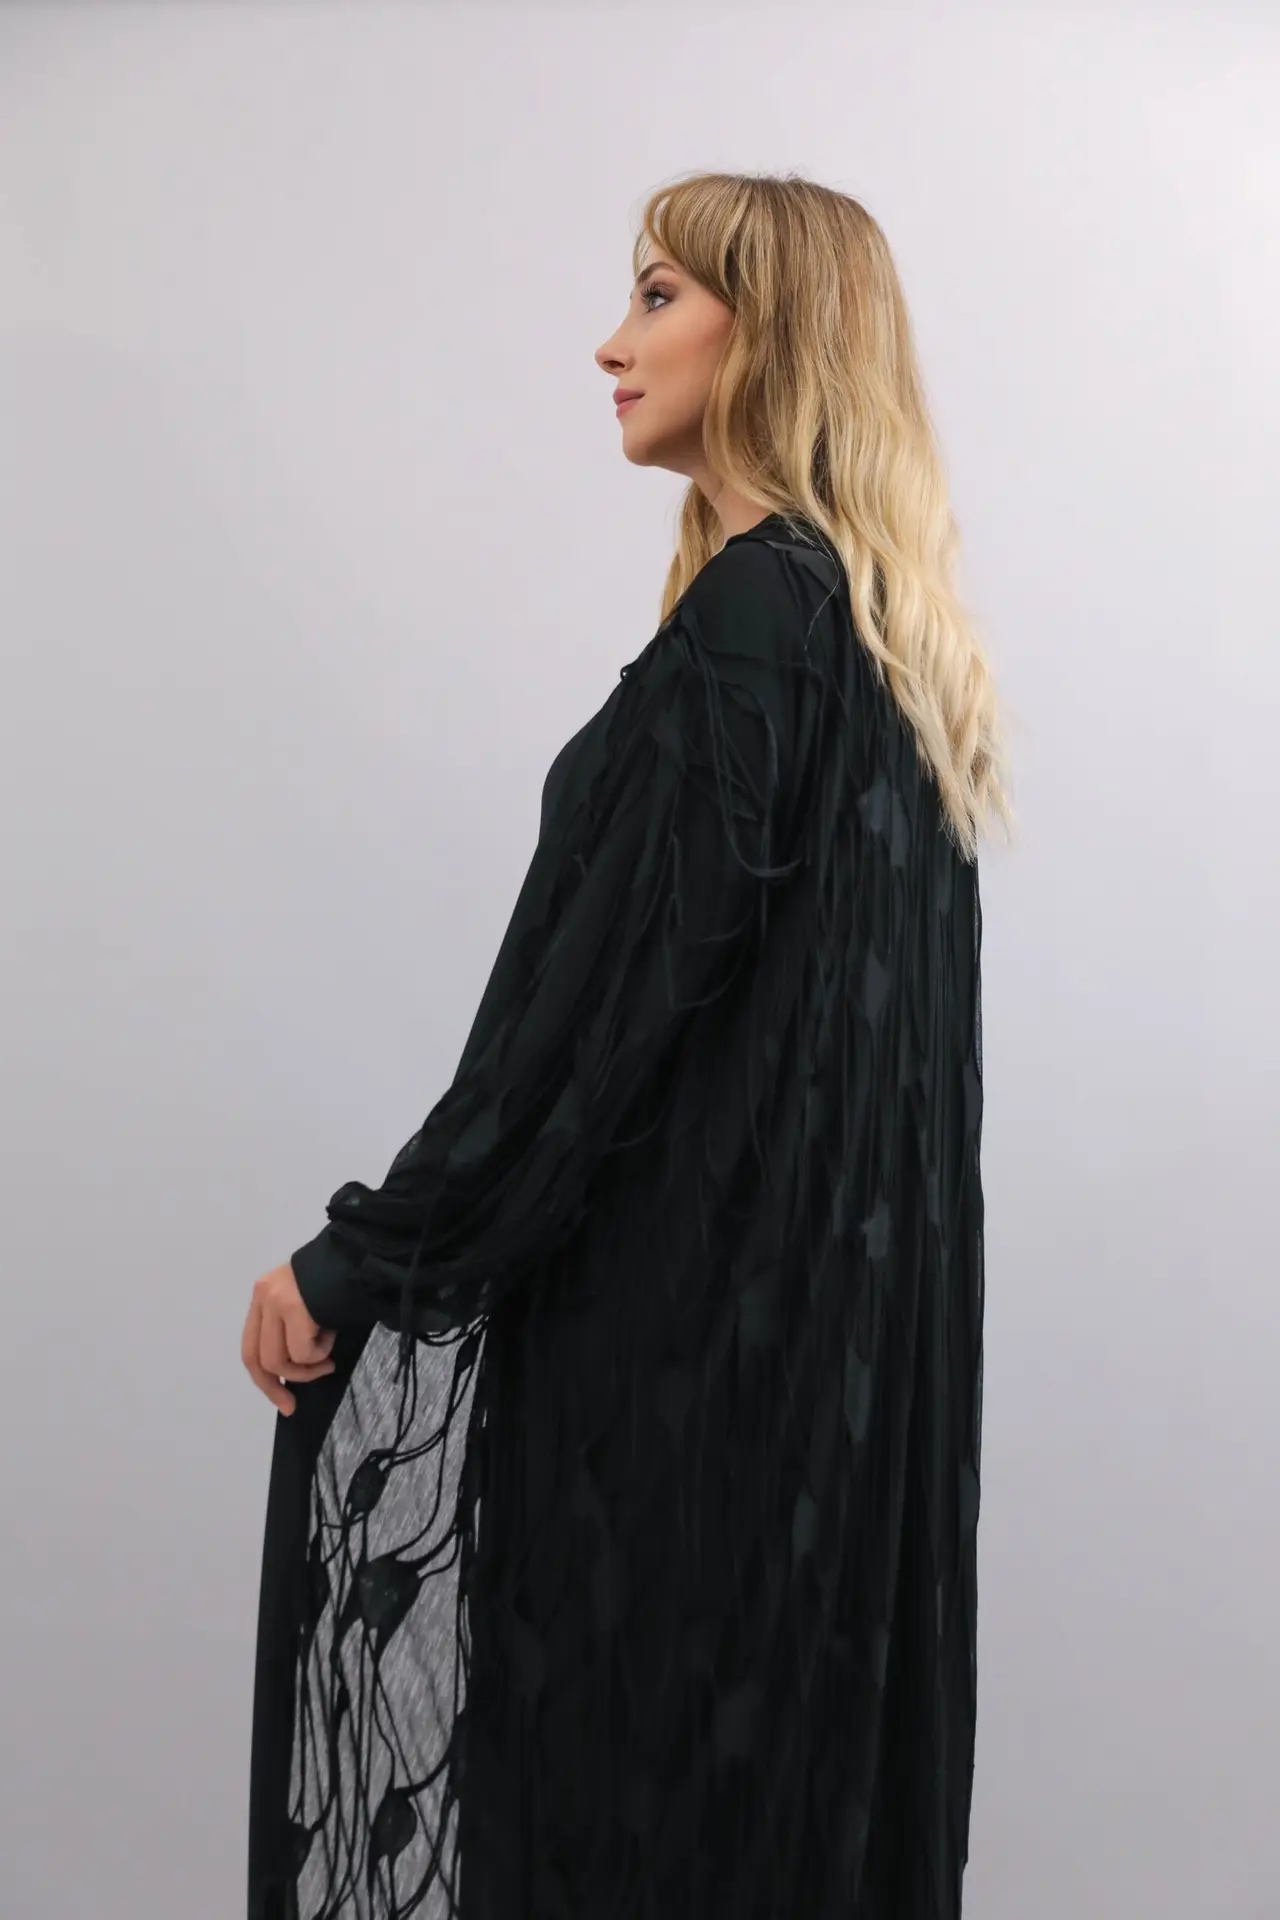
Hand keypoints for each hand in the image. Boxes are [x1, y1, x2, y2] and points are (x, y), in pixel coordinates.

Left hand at [242, 1260, 336, 1415]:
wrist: (361, 1253)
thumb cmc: (341, 1280)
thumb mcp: (306, 1304)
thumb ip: (290, 1328)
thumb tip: (290, 1370)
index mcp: (263, 1295)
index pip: (251, 1347)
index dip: (263, 1379)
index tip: (282, 1400)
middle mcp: (263, 1297)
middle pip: (258, 1358)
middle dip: (275, 1387)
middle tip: (292, 1403)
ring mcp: (275, 1301)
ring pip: (279, 1360)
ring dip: (307, 1368)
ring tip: (328, 1356)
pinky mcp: (293, 1307)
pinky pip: (302, 1351)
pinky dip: (319, 1353)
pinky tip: (332, 1335)